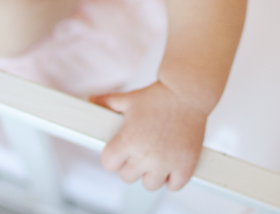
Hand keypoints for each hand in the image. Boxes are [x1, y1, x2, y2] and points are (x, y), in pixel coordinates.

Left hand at [90, 81, 206, 190]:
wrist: (188, 94)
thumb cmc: (159, 96)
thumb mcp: (128, 99)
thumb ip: (107, 102)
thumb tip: (91, 99)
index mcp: (128, 140)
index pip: (109, 164)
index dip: (112, 157)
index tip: (118, 151)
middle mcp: (146, 155)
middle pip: (127, 176)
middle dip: (129, 165)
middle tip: (137, 152)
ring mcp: (166, 163)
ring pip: (149, 185)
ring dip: (149, 174)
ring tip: (153, 160)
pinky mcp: (185, 166)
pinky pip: (173, 186)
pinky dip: (171, 179)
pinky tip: (169, 166)